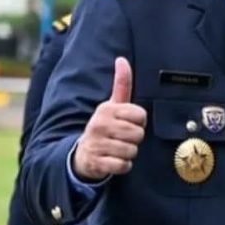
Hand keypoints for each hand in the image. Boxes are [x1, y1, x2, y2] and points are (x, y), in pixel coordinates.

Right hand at [73, 57, 146, 180]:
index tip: (128, 123)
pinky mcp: (97, 162)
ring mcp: (97, 144)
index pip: (141, 115)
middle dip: (135, 139)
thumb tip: (122, 59)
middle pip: (138, 134)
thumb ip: (121, 84)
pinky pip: (124, 165)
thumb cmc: (104, 126)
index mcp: (107, 109)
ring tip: (117, 149)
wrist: (83, 153)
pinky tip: (114, 160)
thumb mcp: (112, 105)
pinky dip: (122, 166)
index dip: (139, 122)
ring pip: (132, 151)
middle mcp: (100, 124)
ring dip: (129, 153)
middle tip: (122, 138)